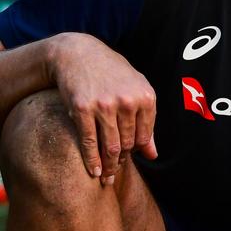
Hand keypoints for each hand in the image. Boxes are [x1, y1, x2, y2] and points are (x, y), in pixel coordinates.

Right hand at [47, 33, 156, 183]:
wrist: (77, 54)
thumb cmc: (111, 73)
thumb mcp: (135, 90)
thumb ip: (146, 121)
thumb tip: (153, 155)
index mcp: (145, 97)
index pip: (144, 136)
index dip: (136, 150)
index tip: (129, 157)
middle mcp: (127, 101)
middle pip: (128, 143)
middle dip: (122, 160)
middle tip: (115, 170)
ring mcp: (104, 105)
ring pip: (110, 146)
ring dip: (109, 166)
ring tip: (107, 176)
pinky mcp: (82, 109)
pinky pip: (89, 142)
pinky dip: (92, 160)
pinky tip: (94, 171)